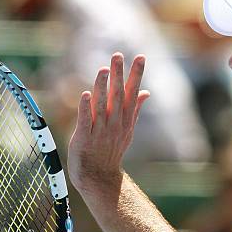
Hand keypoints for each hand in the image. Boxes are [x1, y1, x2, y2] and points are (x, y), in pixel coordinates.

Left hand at [68, 52, 149, 192]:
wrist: (99, 176)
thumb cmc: (111, 150)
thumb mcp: (127, 130)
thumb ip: (135, 109)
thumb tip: (146, 92)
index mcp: (126, 120)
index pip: (133, 94)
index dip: (136, 75)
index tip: (141, 57)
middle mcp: (115, 124)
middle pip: (118, 96)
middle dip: (119, 75)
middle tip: (118, 55)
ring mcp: (100, 131)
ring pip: (102, 105)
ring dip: (102, 87)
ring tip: (103, 69)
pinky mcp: (84, 138)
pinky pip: (85, 121)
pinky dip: (85, 108)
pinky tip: (85, 94)